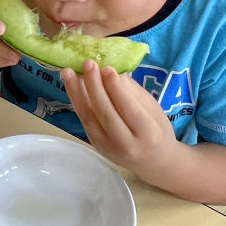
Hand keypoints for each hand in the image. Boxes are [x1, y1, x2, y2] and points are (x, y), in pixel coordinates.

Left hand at [61, 60, 177, 175]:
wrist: (153, 162)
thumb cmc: (157, 130)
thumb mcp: (153, 109)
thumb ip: (132, 91)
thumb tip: (111, 70)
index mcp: (149, 134)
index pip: (130, 110)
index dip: (116, 89)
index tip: (107, 68)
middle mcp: (127, 144)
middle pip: (106, 114)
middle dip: (94, 87)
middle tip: (88, 64)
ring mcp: (108, 147)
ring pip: (89, 118)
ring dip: (76, 93)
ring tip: (68, 72)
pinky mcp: (95, 145)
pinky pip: (84, 121)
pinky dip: (76, 101)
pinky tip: (71, 85)